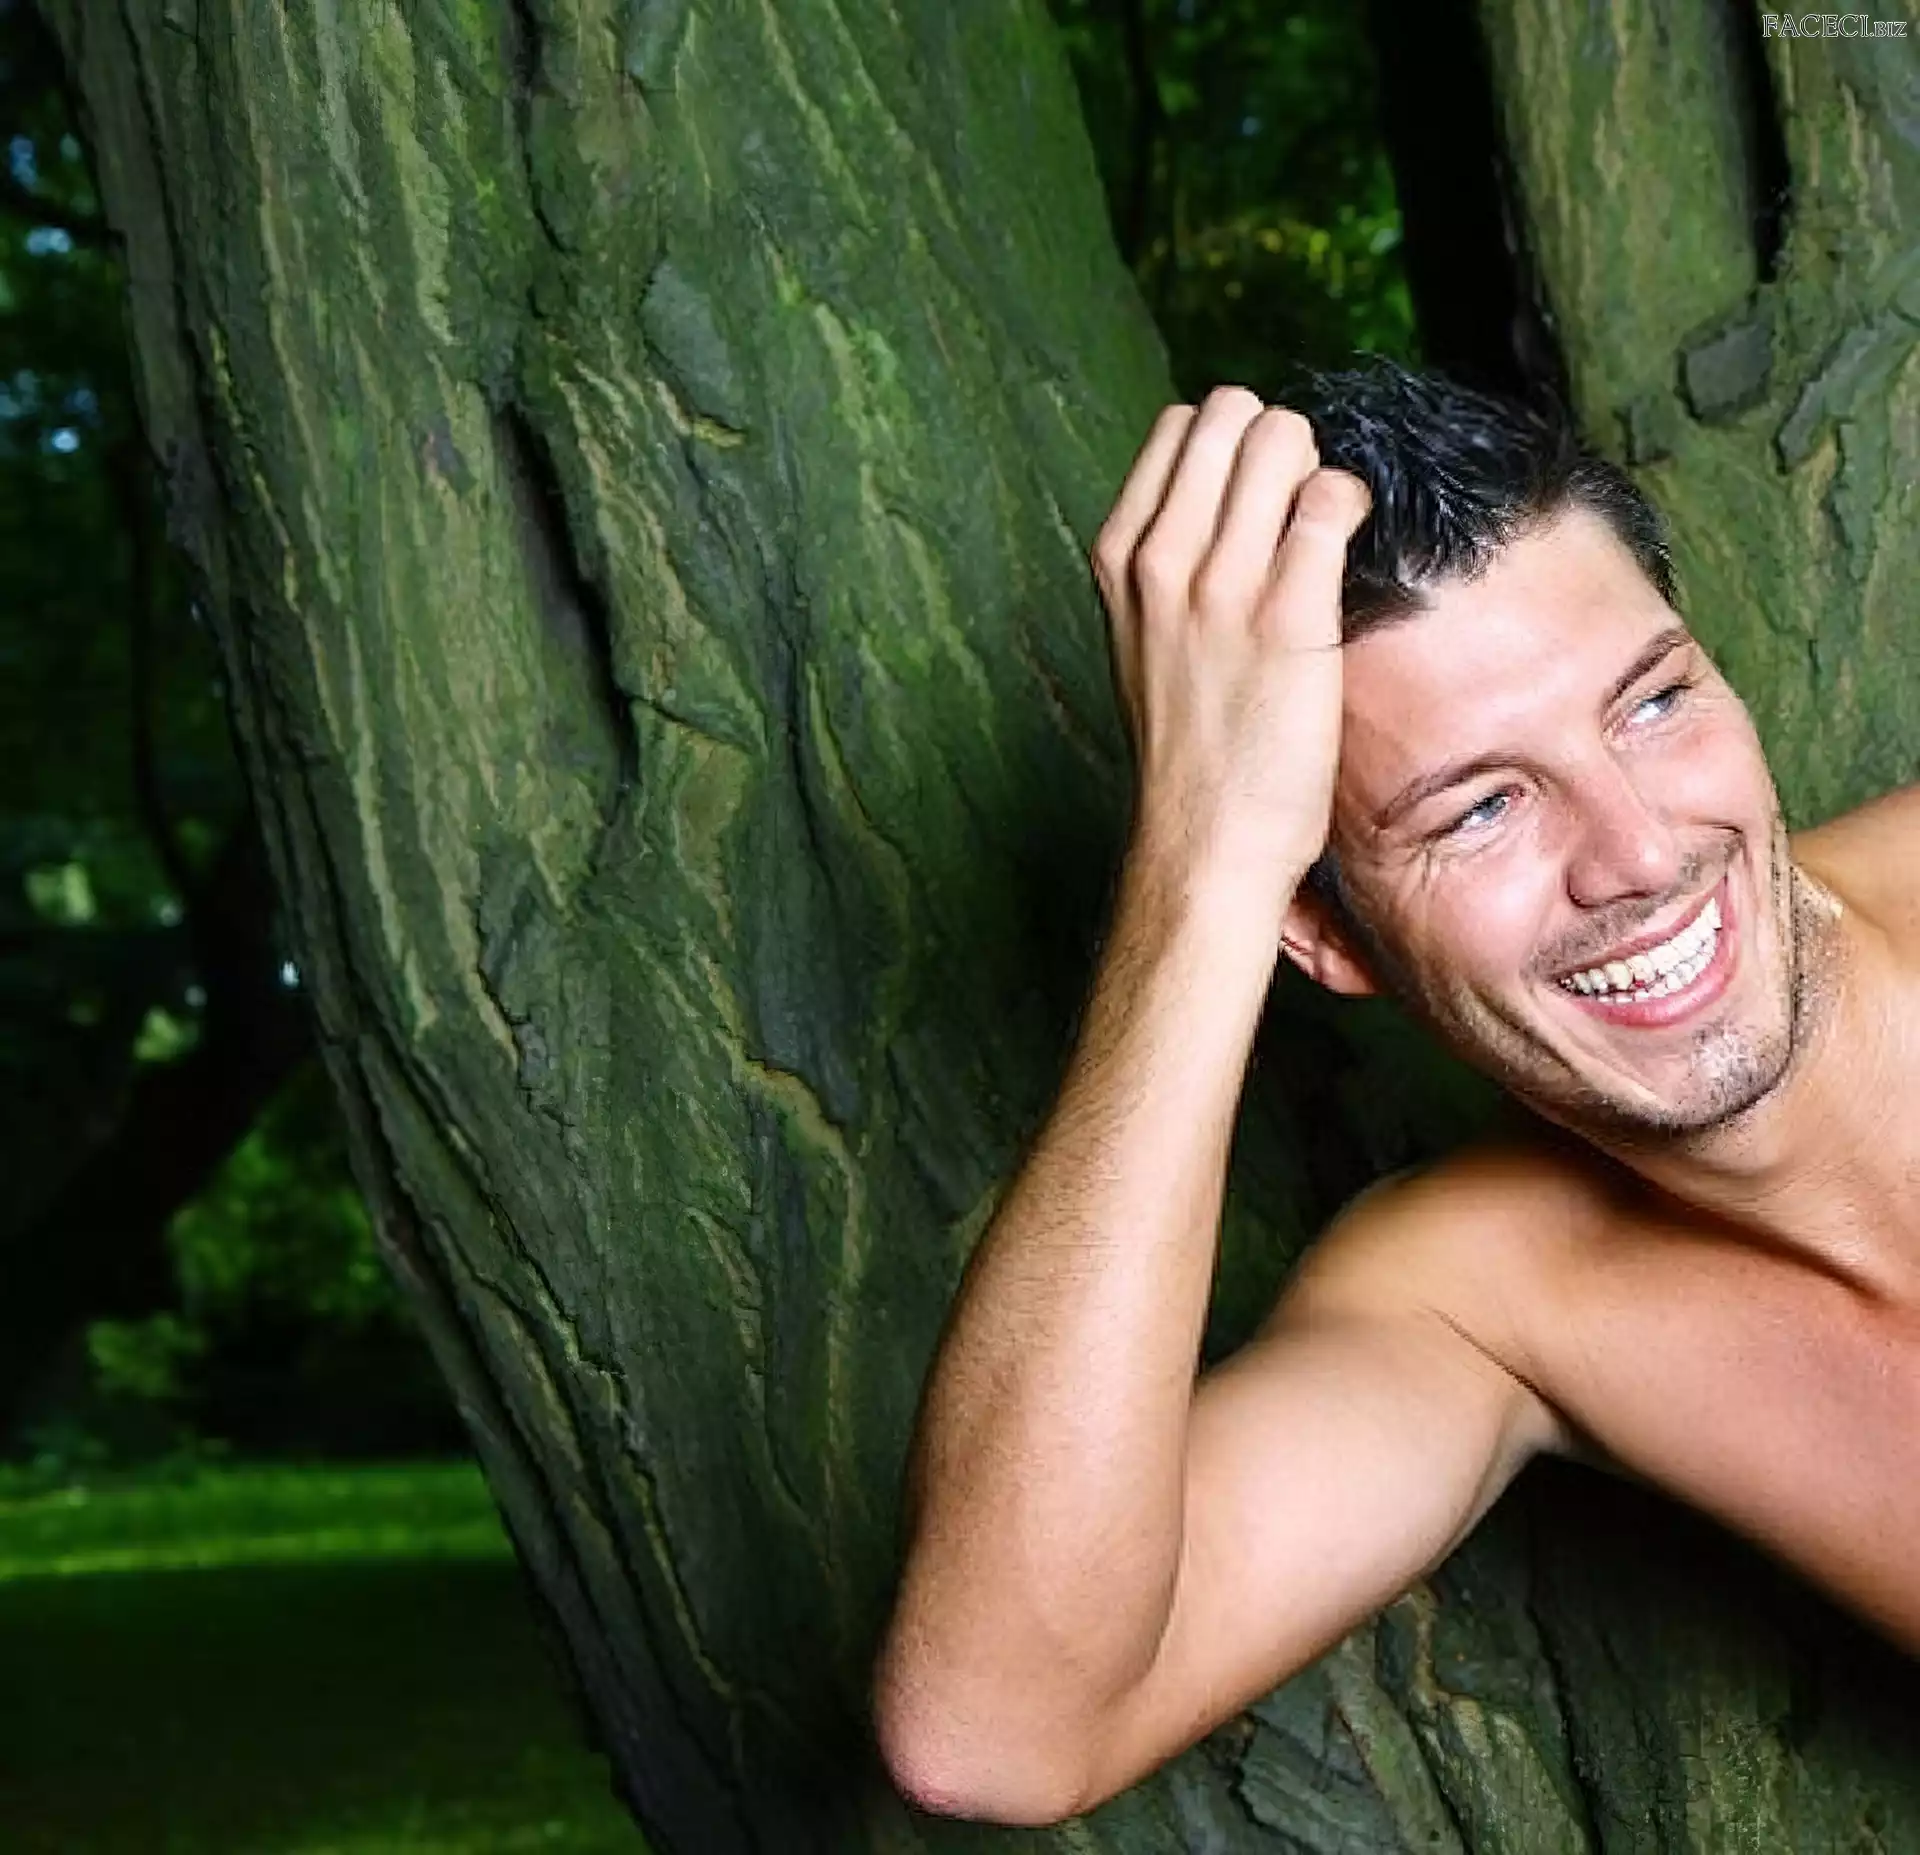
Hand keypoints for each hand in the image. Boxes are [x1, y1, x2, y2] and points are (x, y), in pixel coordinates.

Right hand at [1092, 387, 1370, 901]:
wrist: (1204, 840)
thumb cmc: (1187, 748)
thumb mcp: (1141, 640)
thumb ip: (1166, 564)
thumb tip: (1222, 497)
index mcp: (1120, 559)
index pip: (1178, 425)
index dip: (1232, 444)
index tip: (1254, 495)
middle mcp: (1163, 560)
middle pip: (1232, 413)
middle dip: (1278, 442)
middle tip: (1296, 507)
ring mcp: (1223, 585)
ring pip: (1284, 440)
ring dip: (1317, 470)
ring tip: (1322, 532)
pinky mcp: (1290, 616)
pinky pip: (1333, 499)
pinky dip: (1352, 507)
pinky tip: (1349, 551)